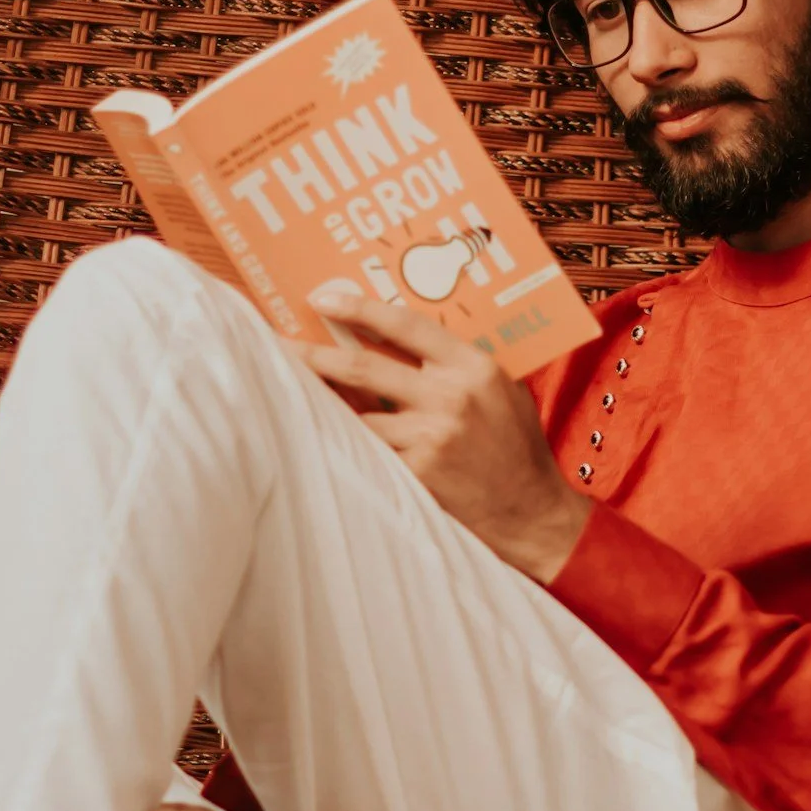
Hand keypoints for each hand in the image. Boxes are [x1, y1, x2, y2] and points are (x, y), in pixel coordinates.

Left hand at [300, 291, 592, 581]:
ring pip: (356, 413)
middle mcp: (450, 397)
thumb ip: (457, 365)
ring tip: (291, 393)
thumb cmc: (515, 447)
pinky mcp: (417, 473)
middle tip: (279, 345)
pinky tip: (321, 435)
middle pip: (363, 367)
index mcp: (472, 366)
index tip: (323, 299)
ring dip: (322, 403)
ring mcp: (431, 437)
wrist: (530, 512)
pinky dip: (344, 441)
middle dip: (314, 355)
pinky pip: (368, 450)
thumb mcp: (501, 389)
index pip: (404, 325)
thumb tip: (402, 338)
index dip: (358, 308)